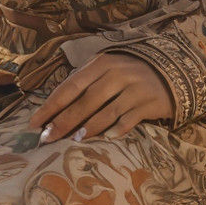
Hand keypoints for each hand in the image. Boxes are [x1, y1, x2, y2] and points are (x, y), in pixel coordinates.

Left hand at [28, 53, 172, 142]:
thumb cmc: (129, 75)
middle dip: (64, 121)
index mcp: (101, 63)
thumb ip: (85, 85)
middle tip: (47, 138)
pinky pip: (129, 119)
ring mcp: (134, 88)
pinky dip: (117, 129)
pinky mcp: (149, 102)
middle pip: (85, 100)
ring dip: (88, 127)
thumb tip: (55, 110)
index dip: (51, 105)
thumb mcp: (106, 71)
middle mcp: (117, 73)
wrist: (171, 72)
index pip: (70, 86)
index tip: (35, 122)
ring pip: (106, 111)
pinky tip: (105, 139)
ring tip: (73, 141)